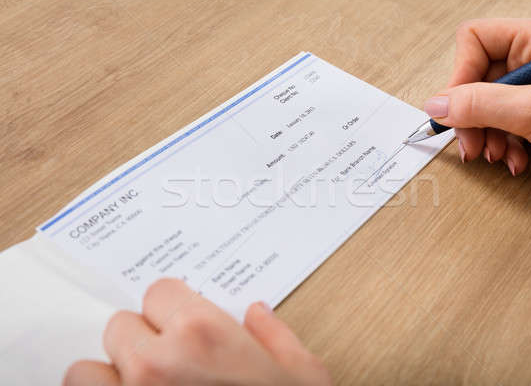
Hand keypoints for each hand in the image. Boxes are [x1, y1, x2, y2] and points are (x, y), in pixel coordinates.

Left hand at [63, 278, 330, 385]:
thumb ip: (277, 337)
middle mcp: (156, 362)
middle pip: (121, 325)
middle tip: (170, 364)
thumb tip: (258, 315)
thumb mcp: (304, 376)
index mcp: (203, 334)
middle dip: (143, 341)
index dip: (173, 309)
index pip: (158, 292)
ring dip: (110, 377)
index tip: (182, 324)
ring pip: (89, 369)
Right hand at [424, 18, 530, 185]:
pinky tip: (514, 158)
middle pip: (474, 79)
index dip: (459, 76)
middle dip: (471, 117)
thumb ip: (482, 105)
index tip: (454, 109)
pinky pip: (500, 123)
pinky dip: (502, 144)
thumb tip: (438, 104)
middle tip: (470, 143)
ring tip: (496, 154)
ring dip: (485, 135)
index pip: (474, 41)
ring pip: (484, 106)